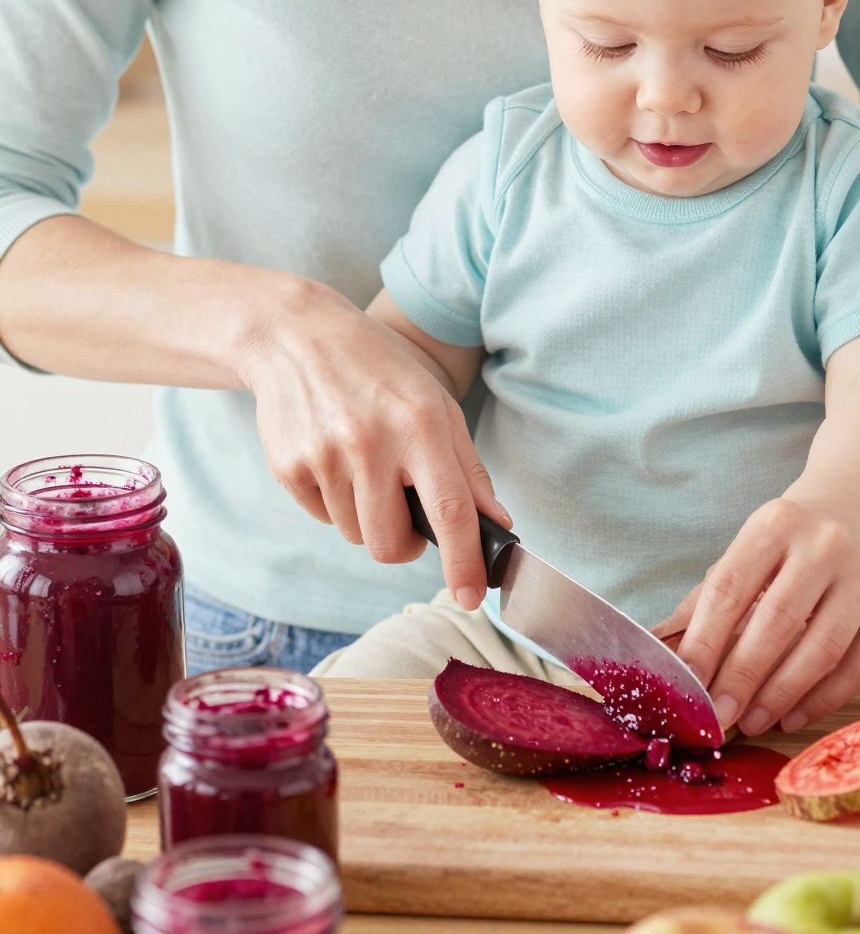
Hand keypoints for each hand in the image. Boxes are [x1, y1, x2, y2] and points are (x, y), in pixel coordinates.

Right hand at [237, 277, 509, 605]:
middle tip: (406, 514)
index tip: (472, 596)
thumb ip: (468, 468)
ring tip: (363, 464)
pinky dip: (333, 500)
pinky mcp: (288, 466)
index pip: (450, 511)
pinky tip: (332, 456)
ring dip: (366, 516)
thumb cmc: (379, 370)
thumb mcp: (435, 403)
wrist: (296, 336)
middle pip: (391, 544)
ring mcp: (324, 456)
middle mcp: (371, 442)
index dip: (464, 562)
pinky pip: (321, 516)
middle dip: (404, 545)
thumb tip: (496, 526)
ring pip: (355, 534)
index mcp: (419, 425)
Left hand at [652, 498, 859, 735]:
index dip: (704, 641)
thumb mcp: (741, 557)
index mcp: (774, 526)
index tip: (685, 685)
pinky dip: (822, 700)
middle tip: (717, 716)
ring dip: (781, 694)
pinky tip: (791, 717)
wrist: (853, 516)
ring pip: (822, 648)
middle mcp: (825, 546)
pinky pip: (858, 669)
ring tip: (750, 721)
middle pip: (777, 620)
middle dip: (742, 676)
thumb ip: (701, 605)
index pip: (730, 587)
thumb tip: (654, 652)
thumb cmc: (782, 551)